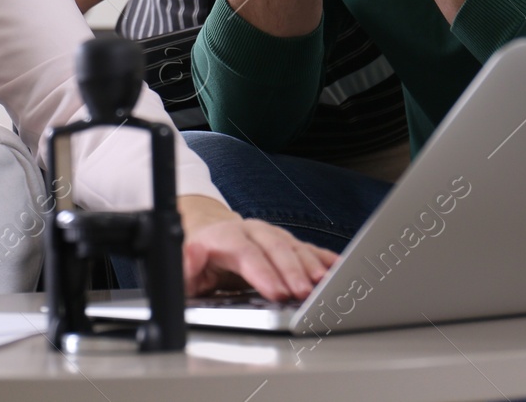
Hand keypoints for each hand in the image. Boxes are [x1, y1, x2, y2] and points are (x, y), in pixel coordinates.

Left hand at [179, 196, 338, 300]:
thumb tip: (190, 257)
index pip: (247, 253)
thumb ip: (186, 264)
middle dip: (292, 272)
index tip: (277, 293)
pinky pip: (308, 249)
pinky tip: (339, 268)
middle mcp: (251, 231)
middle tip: (304, 294)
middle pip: (275, 248)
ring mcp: (271, 235)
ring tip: (325, 283)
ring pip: (294, 246)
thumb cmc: (200, 257)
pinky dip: (325, 259)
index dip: (264, 273)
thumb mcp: (186, 265)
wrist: (210, 234)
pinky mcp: (286, 243)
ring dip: (311, 265)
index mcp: (226, 237)